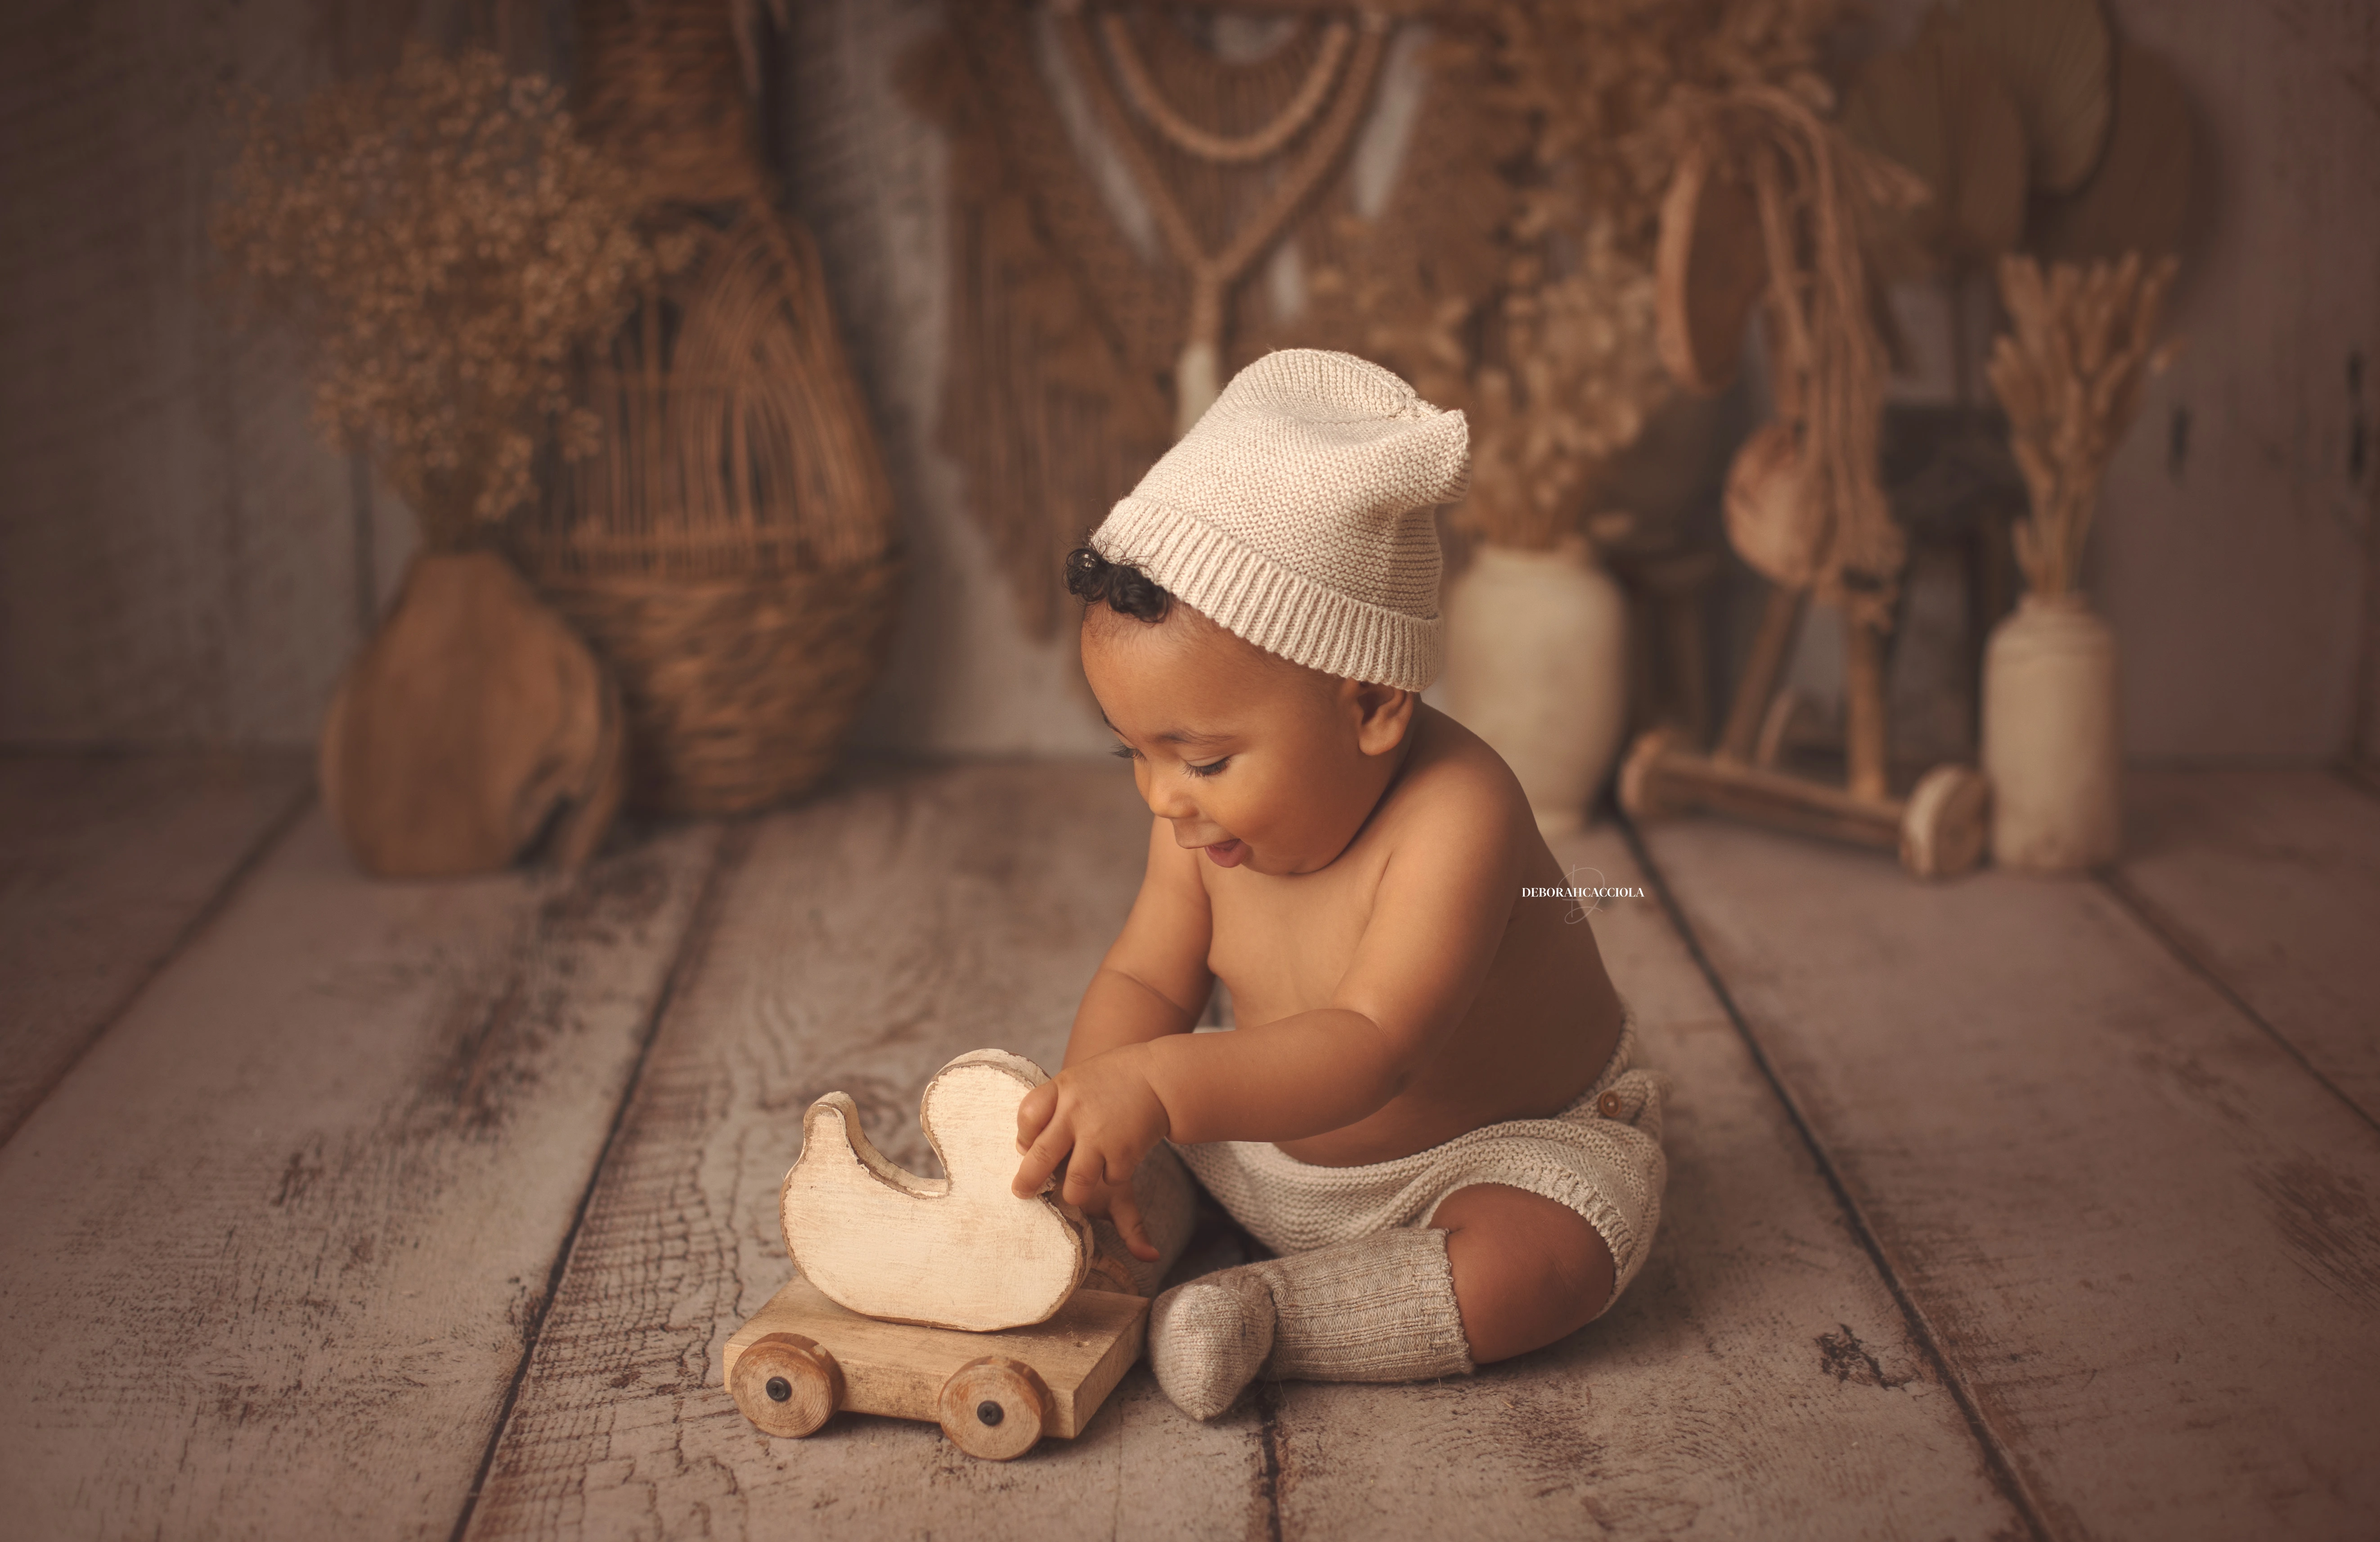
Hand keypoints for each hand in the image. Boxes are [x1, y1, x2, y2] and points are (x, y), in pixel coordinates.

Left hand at [1013, 1047, 1168, 1260]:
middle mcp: (1076, 1112)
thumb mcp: (1079, 1080)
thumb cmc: (1115, 1079)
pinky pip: (1110, 1179)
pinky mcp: (1124, 1153)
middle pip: (1041, 1156)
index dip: (1024, 1136)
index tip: (1026, 1147)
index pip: (1028, 1116)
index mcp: (1063, 1089)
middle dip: (1028, 1181)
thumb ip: (1055, 1106)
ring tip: (1073, 1193)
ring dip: (1073, 1193)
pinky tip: (1118, 1159)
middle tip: (1022, 1192)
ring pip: (1075, 1183)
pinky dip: (1112, 1175)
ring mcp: (1100, 1135)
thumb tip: (1026, 1146)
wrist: (1161, 1078)